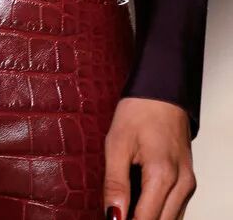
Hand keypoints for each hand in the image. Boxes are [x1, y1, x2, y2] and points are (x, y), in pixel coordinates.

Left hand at [103, 97, 195, 219]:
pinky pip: (175, 209)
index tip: (111, 218)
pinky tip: (140, 201)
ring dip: (149, 217)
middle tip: (116, 212)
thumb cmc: (138, 112)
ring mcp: (188, 183)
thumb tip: (112, 216)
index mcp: (162, 174)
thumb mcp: (117, 144)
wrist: (162, 92)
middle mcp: (182, 184)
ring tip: (126, 204)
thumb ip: (115, 184)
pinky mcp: (188, 181)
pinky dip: (158, 211)